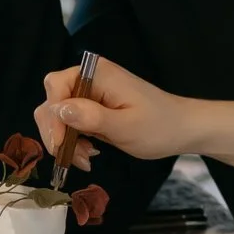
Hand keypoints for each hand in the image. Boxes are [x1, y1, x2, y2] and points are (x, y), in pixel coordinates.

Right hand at [37, 54, 191, 170]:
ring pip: (58, 115)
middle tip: (72, 157)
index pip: (56, 86)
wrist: (181, 130)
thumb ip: (91, 117)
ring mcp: (90, 93)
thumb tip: (59, 109)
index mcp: (96, 74)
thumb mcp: (125, 126)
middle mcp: (88, 78)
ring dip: (65, 140)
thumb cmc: (158, 127)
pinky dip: (74, 140)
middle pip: (52, 100)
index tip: (61, 144)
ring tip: (85, 159)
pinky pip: (70, 123)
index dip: (53, 116)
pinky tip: (88, 154)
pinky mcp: (93, 108)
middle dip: (57, 132)